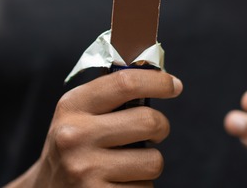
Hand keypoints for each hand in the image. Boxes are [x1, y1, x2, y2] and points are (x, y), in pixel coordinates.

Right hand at [15, 69, 182, 187]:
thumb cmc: (74, 147)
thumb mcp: (79, 114)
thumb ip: (111, 93)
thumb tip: (155, 71)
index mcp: (72, 107)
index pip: (124, 83)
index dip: (158, 81)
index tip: (174, 86)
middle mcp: (75, 137)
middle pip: (148, 121)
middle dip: (161, 127)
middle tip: (153, 133)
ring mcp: (86, 171)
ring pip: (153, 161)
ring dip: (149, 163)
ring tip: (128, 164)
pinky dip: (140, 186)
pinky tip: (119, 184)